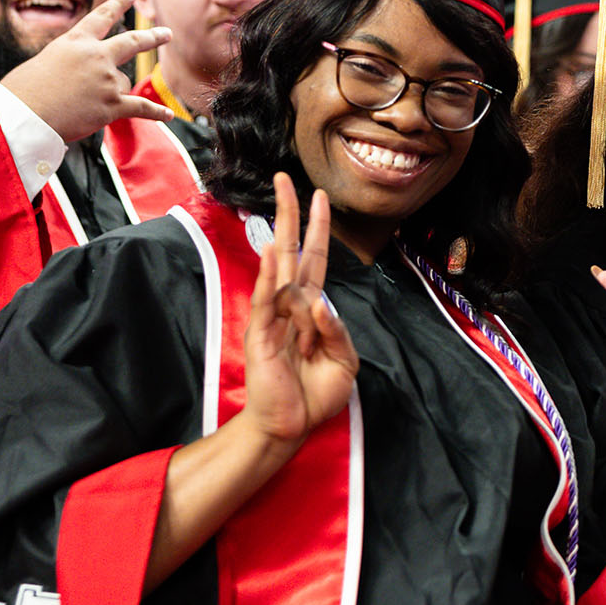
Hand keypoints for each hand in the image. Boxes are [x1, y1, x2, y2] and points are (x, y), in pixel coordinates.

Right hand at [0, 0, 174, 141]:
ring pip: (124, 82)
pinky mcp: (113, 105)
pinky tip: (168, 114)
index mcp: (75, 41)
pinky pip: (142, 107)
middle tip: (166, 33)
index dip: (118, 3)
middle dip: (152, 37)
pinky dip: (156, 113)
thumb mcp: (46, 59)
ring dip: (111, 93)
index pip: (101, 17)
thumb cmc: (25, 91)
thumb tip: (85, 74)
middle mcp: (96, 56)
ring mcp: (107, 80)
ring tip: (84, 103)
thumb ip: (71, 60)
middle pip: (132, 42)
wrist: (24, 116)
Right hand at [241, 173, 359, 445]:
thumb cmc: (314, 394)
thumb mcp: (344, 361)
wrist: (289, 426)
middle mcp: (290, 305)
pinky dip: (269, 273)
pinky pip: (267, 297)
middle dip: (290, 213)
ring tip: (285, 222)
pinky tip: (271, 250)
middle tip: (285, 178)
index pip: (314, 260)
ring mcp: (273, 315)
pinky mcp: (261, 332)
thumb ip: (338, 329)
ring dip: (285, 243)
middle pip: (291, 250)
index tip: (321, 198)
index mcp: (311, 309)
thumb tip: (321, 303)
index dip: (318, 230)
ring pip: (281, 269)